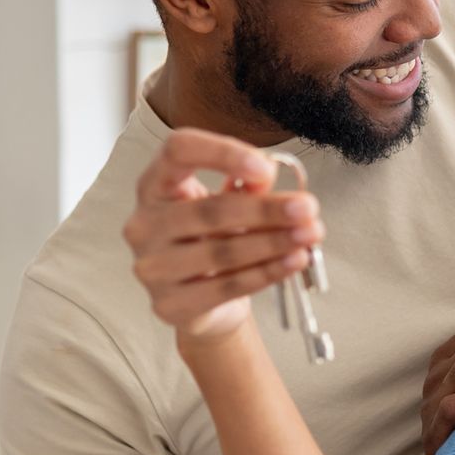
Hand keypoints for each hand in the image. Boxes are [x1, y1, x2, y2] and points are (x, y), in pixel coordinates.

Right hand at [123, 129, 324, 348]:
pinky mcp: (170, 303)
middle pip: (209, 211)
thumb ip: (246, 187)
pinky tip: (295, 261)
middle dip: (267, 209)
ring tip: (309, 235)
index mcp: (155, 185)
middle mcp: (144, 224)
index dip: (223, 153)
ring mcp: (152, 267)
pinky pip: (227, 286)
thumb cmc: (215, 241)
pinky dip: (267, 273)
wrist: (204, 304)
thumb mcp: (230, 204)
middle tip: (307, 208)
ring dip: (274, 243)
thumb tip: (266, 174)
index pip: (178, 151)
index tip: (266, 168)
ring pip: (221, 252)